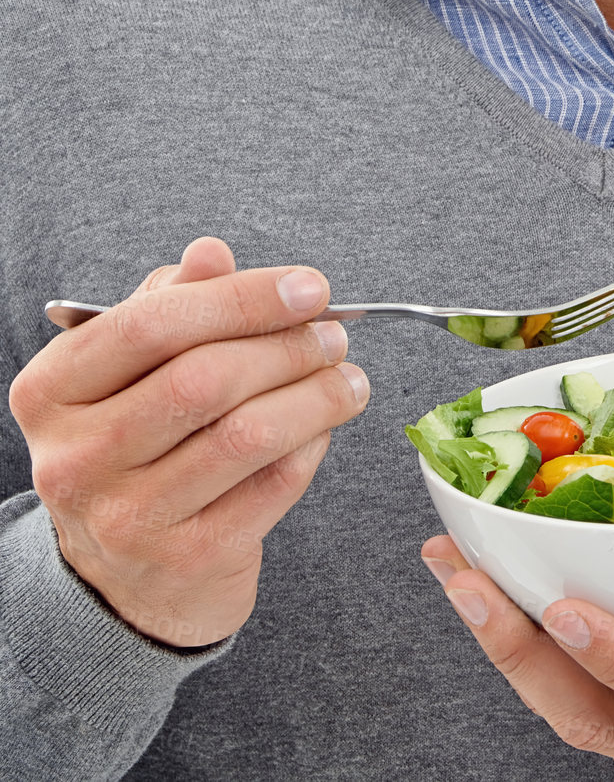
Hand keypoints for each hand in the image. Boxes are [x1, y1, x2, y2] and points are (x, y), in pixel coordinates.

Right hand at [9, 236, 370, 647]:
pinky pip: (272, 486)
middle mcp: (75, 458)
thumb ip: (174, 302)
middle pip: (203, 379)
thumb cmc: (138, 441)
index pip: (151, 325)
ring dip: (315, 396)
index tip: (310, 286)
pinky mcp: (185, 560)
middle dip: (287, 347)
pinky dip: (311, 446)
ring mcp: (127, 517)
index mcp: (51, 391)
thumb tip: (212, 254)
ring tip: (347, 378)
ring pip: (245, 435)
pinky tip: (323, 428)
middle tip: (334, 335)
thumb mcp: (136, 365)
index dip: (242, 299)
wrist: (126, 575)